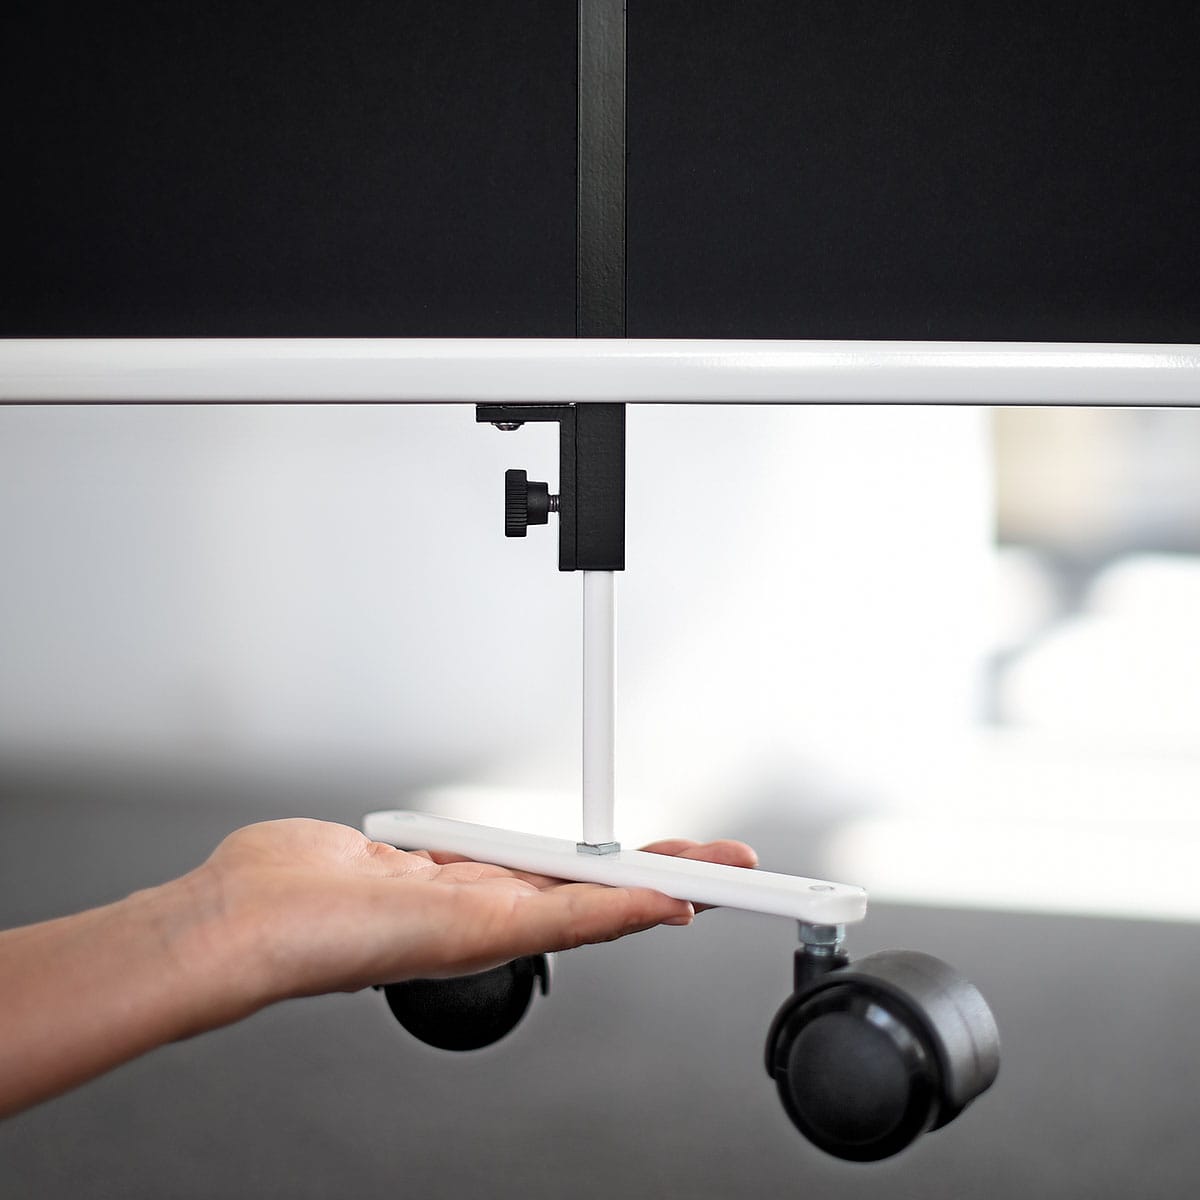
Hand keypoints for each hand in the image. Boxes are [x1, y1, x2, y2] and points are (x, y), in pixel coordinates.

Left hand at [196, 819, 758, 1007]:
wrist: (242, 926)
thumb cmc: (290, 891)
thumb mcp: (382, 858)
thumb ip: (420, 858)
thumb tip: (417, 852)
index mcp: (465, 890)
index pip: (565, 878)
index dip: (624, 870)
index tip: (669, 861)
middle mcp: (484, 913)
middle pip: (597, 893)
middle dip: (668, 877)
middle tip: (731, 867)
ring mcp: (487, 925)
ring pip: (599, 905)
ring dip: (667, 888)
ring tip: (726, 876)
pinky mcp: (480, 929)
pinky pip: (568, 916)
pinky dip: (627, 907)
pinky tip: (673, 900)